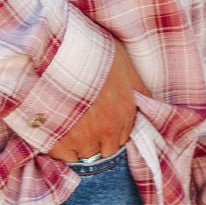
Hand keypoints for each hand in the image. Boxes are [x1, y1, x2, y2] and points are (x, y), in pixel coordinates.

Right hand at [47, 42, 150, 161]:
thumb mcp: (122, 60)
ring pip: (83, 155)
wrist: (58, 48)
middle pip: (103, 151)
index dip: (108, 132)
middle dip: (94, 141)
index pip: (121, 139)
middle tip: (80, 125)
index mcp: (124, 111)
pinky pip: (62, 157)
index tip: (97, 124)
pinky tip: (54, 130)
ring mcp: (83, 138)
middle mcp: (107, 129)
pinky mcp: (60, 141)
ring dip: (76, 145)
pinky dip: (58, 147)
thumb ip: (137, 85)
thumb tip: (151, 100)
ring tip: (65, 126)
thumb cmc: (90, 50)